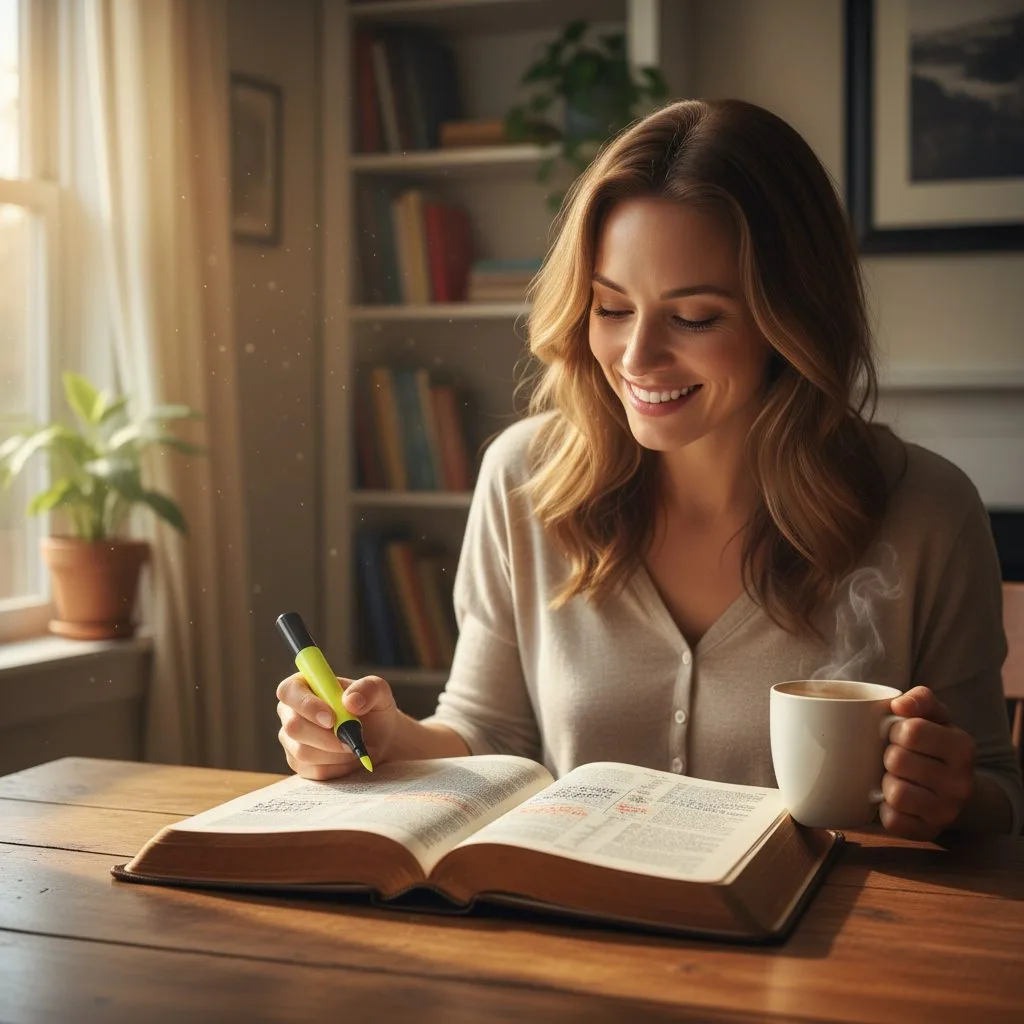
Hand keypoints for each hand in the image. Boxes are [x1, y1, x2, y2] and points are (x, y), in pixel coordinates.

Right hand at [276, 673, 401, 780]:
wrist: (381, 740)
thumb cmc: (374, 710)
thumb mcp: (380, 693)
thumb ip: (369, 688)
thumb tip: (350, 701)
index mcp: (304, 685)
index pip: (288, 691)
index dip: (306, 705)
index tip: (331, 718)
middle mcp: (291, 712)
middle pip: (293, 726)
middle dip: (325, 737)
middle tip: (351, 740)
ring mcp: (291, 740)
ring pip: (302, 752)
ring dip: (335, 753)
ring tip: (354, 747)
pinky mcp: (298, 763)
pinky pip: (312, 770)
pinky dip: (337, 767)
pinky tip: (349, 758)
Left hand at [880, 685, 975, 840]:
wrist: (952, 788)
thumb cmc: (933, 744)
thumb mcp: (934, 716)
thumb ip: (919, 699)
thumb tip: (898, 705)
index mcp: (963, 747)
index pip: (912, 730)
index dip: (895, 729)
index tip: (898, 734)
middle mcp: (961, 783)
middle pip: (898, 760)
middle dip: (888, 756)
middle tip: (895, 757)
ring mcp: (947, 812)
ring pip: (895, 793)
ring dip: (886, 782)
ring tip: (895, 777)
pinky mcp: (928, 832)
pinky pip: (892, 820)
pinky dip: (885, 809)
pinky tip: (894, 800)